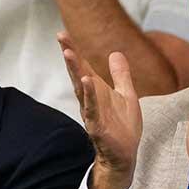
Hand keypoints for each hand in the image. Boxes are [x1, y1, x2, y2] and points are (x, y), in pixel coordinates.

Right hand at [61, 33, 141, 188]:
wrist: (125, 154)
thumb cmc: (123, 125)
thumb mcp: (126, 95)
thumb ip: (120, 75)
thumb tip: (116, 53)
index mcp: (97, 91)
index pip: (83, 67)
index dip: (74, 51)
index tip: (63, 34)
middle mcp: (90, 99)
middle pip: (78, 74)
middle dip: (70, 56)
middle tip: (61, 37)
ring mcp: (92, 112)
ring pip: (81, 89)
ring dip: (75, 71)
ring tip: (70, 54)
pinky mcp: (97, 126)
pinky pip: (92, 108)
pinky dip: (90, 95)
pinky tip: (86, 81)